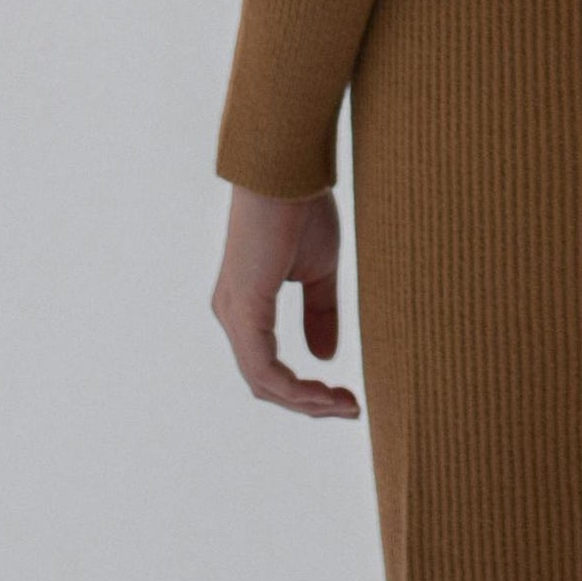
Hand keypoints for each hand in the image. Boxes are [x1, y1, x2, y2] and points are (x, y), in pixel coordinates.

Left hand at [210, 182, 358, 418]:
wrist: (289, 172)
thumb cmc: (301, 209)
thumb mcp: (319, 272)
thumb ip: (319, 314)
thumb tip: (324, 358)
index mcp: (245, 306)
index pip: (268, 368)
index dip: (306, 391)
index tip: (348, 396)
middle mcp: (230, 314)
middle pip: (263, 383)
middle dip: (308, 405)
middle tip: (351, 408)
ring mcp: (233, 314)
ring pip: (262, 383)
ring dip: (306, 402)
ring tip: (347, 404)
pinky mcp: (244, 308)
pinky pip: (263, 369)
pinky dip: (295, 388)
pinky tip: (325, 391)